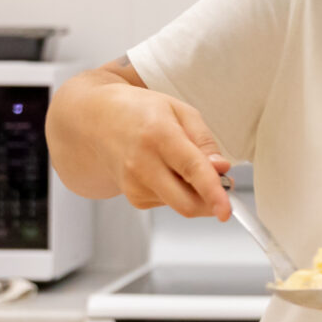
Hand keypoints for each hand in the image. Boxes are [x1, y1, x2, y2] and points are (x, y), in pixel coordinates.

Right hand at [54, 75, 232, 217]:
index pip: (192, 170)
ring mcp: (134, 185)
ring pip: (181, 204)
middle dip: (212, 202)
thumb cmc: (140, 111)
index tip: (226, 211)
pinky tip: (163, 170)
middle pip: (186, 203)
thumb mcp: (180, 111)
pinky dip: (176, 191)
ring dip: (193, 192)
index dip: (213, 192)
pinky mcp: (133, 198)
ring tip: (179, 162)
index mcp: (158, 135)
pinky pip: (169, 203)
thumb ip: (204, 141)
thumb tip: (221, 168)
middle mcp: (142, 164)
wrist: (95, 121)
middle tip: (224, 184)